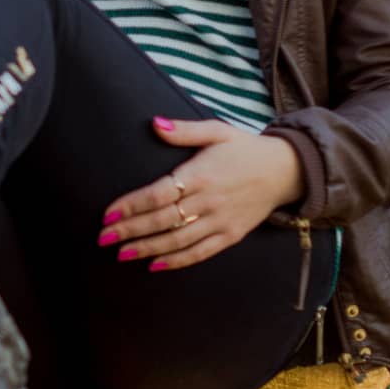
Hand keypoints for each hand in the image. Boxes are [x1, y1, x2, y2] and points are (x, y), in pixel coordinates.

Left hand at [97, 116, 305, 271]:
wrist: (285, 170)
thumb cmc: (244, 148)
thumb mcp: (216, 130)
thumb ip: (183, 130)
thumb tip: (154, 123)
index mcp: (201, 174)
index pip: (159, 194)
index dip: (132, 205)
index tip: (108, 214)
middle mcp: (208, 200)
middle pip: (163, 220)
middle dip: (130, 230)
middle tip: (103, 239)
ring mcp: (220, 221)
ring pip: (178, 240)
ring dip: (148, 248)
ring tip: (122, 254)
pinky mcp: (230, 236)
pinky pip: (200, 252)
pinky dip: (177, 261)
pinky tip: (154, 265)